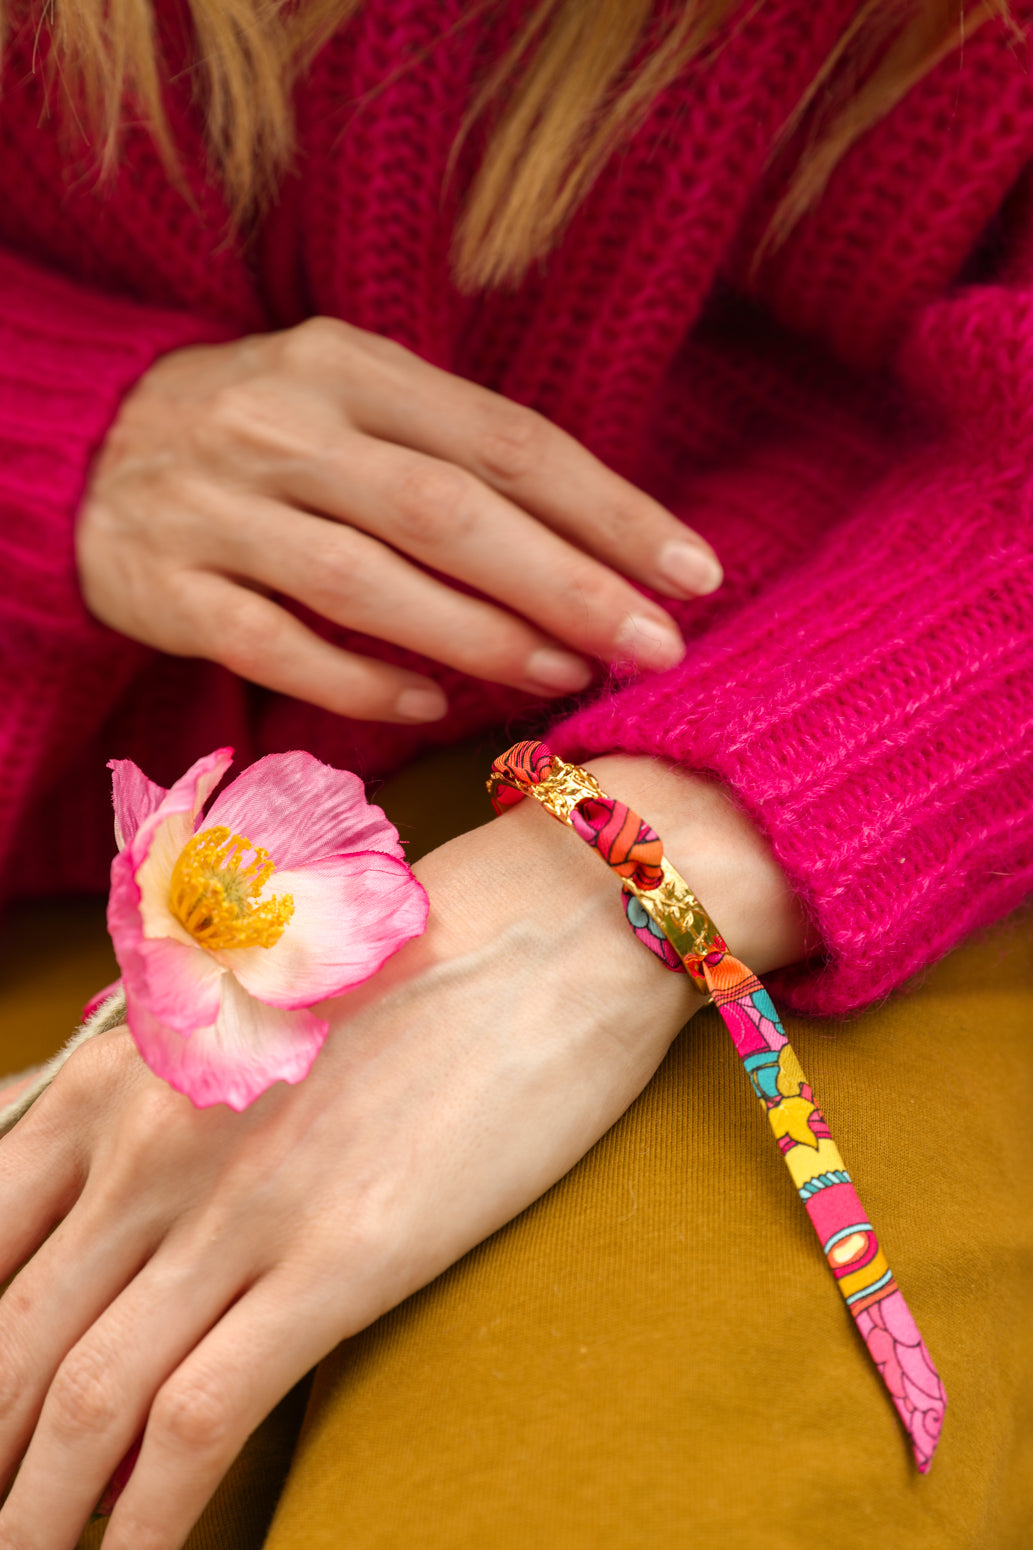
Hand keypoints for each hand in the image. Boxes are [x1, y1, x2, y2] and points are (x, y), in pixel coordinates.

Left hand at [0, 758, 804, 1548]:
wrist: (554, 923)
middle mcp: (150, 1143)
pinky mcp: (342, 1257)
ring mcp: (239, 1203)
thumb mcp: (245, 1006)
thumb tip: (105, 1206)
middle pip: (9, 1340)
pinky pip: (199, 1420)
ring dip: (36, 1514)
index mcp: (117, 1073)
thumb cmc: (409, 958)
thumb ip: (153, 1093)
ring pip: (80, 1400)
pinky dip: (147, 1523)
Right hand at [76, 319, 722, 722]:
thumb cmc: (264, 432)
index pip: (504, 440)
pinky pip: (279, 647)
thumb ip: (454, 455)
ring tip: (568, 670)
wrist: (85, 451)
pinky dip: (365, 678)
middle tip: (655, 642)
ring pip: (366, 583)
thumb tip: (592, 547)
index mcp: (348, 365)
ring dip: (482, 635)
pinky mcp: (170, 588)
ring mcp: (217, 510)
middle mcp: (281, 426)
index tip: (690, 569)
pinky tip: (437, 699)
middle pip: (447, 513)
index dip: (607, 508)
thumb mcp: (354, 400)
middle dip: (567, 584)